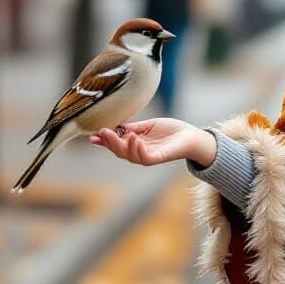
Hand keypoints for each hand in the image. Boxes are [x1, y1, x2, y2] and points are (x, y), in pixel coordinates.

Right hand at [88, 117, 205, 166]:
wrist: (192, 136)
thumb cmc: (171, 131)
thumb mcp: (148, 126)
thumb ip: (132, 127)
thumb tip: (114, 125)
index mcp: (136, 144)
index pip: (116, 145)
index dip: (104, 142)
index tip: (92, 136)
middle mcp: (140, 152)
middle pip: (119, 152)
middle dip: (109, 143)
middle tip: (102, 132)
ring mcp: (149, 156)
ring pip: (129, 156)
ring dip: (121, 145)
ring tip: (116, 134)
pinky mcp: (160, 157)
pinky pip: (146, 158)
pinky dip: (138, 150)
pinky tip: (135, 140)